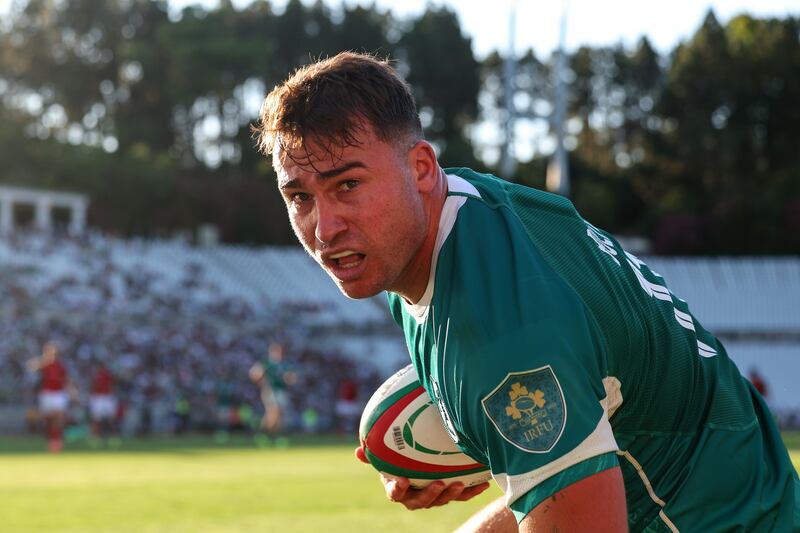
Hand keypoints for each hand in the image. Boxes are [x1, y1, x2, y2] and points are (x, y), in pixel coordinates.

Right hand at [355, 446, 490, 509]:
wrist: (422, 459)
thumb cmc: (399, 454)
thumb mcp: (387, 451)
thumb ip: (374, 452)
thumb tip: (357, 451)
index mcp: (397, 486)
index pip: (395, 492)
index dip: (397, 489)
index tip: (401, 481)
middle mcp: (414, 495)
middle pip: (419, 501)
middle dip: (429, 495)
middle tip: (437, 484)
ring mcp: (433, 495)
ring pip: (441, 500)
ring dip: (451, 494)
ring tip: (460, 484)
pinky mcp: (450, 492)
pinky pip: (461, 495)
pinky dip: (471, 491)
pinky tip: (483, 484)